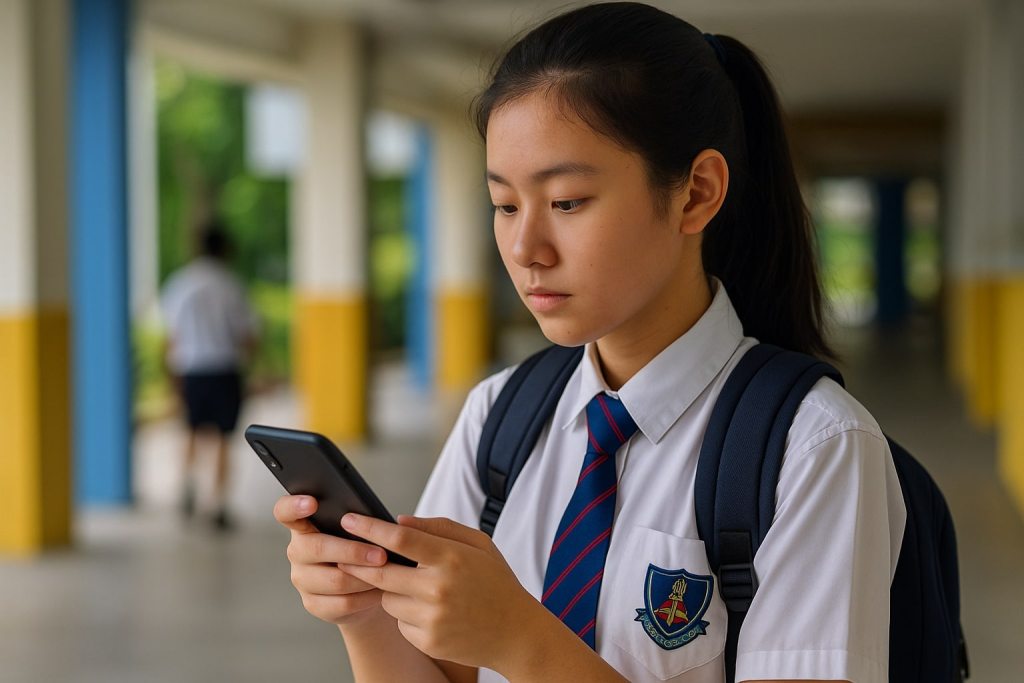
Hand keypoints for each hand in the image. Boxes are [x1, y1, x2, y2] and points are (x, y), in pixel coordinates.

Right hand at [272, 495, 389, 625]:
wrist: (365, 588)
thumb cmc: (363, 548)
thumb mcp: (360, 530)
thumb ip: (360, 521)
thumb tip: (379, 522)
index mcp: (305, 525)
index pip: (285, 512)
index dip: (294, 506)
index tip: (313, 503)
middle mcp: (298, 551)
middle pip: (317, 548)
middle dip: (353, 551)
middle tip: (382, 555)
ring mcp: (302, 579)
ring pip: (335, 579)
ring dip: (365, 577)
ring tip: (388, 572)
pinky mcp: (313, 604)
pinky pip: (342, 602)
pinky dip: (366, 597)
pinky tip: (380, 591)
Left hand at [339, 514, 542, 671]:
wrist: (516, 633)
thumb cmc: (496, 582)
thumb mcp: (479, 544)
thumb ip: (439, 527)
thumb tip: (399, 521)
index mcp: (451, 558)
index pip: (400, 538)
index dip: (370, 528)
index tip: (349, 519)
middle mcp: (438, 588)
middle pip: (381, 571)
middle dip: (361, 563)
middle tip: (350, 556)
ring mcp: (432, 618)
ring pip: (386, 599)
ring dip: (391, 591)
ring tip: (417, 588)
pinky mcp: (428, 641)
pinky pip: (399, 623)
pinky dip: (406, 615)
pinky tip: (430, 612)